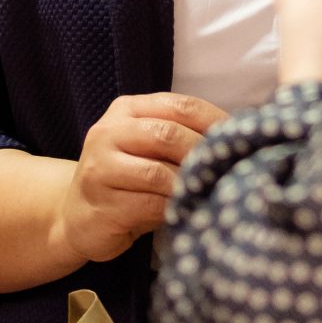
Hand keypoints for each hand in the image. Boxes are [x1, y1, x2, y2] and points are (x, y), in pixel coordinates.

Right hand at [60, 92, 228, 265]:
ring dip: (188, 185)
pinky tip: (187, 212)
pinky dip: (173, 209)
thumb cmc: (128, 180)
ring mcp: (99, 168)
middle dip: (202, 154)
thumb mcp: (151, 149)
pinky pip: (148, 205)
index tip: (243, 139)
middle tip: (229, 170)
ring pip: (157, 172)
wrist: (78, 217)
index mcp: (127, 109)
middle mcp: (108, 132)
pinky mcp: (100, 204)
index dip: (215, 121)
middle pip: (167, 135)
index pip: (180, 105)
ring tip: (210, 193)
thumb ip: (181, 136)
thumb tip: (237, 138)